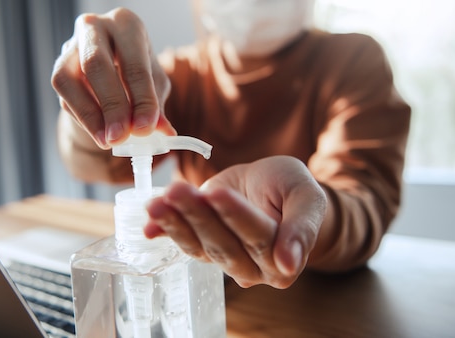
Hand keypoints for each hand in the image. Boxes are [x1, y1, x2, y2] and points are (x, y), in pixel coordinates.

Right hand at [51, 8, 174, 148]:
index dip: (141, 99)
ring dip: (89, 116)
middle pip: (96, 64)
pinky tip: (99, 132)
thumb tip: (164, 132)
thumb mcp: (154, 84)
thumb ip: (156, 106)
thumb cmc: (137, 70)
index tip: (145, 129)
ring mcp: (70, 45)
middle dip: (110, 105)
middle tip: (121, 138)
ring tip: (108, 141)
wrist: (111, 64)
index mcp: (127, 24)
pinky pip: (64, 96)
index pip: (134, 63)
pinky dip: (83, 119)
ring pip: (68, 80)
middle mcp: (94, 27)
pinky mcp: (58, 68)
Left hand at [144, 156, 326, 288]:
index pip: (258, 238)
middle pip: (223, 244)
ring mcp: (225, 259)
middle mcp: (252, 268)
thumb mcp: (307, 198)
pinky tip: (148, 226)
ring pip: (199, 245)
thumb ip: (302, 228)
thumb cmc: (292, 190)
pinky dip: (164, 233)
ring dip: (176, 223)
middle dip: (197, 216)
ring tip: (157, 202)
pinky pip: (184, 243)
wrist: (272, 186)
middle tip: (178, 190)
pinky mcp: (204, 246)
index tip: (218, 193)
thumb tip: (289, 265)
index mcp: (283, 260)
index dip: (236, 215)